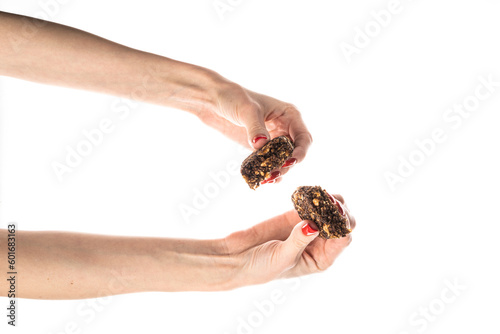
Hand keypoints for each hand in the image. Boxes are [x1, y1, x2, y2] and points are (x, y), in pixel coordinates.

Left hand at [198, 81, 312, 181]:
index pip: (303, 137)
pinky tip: (262, 179)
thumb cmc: (233, 97)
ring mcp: (273, 139)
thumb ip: (255, 127)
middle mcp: (285, 127)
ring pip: (283, 160)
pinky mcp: (261, 148)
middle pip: (295, 152)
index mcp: (289, 115)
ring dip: (278, 171)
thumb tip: (262, 144)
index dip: (300, 152)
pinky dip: (267, 171)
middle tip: (272, 173)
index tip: (289, 162)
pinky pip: (269, 163)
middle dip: (287, 165)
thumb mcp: (246, 110)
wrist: (213, 100)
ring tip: (266, 178)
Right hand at [223, 194, 355, 286]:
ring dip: (329, 201)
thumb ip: (298, 241)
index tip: (337, 213)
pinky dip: (313, 196)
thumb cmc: (261, 268)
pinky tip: (310, 192)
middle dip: (340, 211)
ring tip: (322, 194)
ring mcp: (308, 227)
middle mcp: (319, 244)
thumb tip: (313, 225)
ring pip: (329, 210)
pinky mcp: (294, 215)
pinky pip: (310, 203)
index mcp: (321, 259)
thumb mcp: (283, 257)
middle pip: (340, 223)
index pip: (342, 240)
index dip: (343, 226)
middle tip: (332, 201)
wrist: (236, 258)